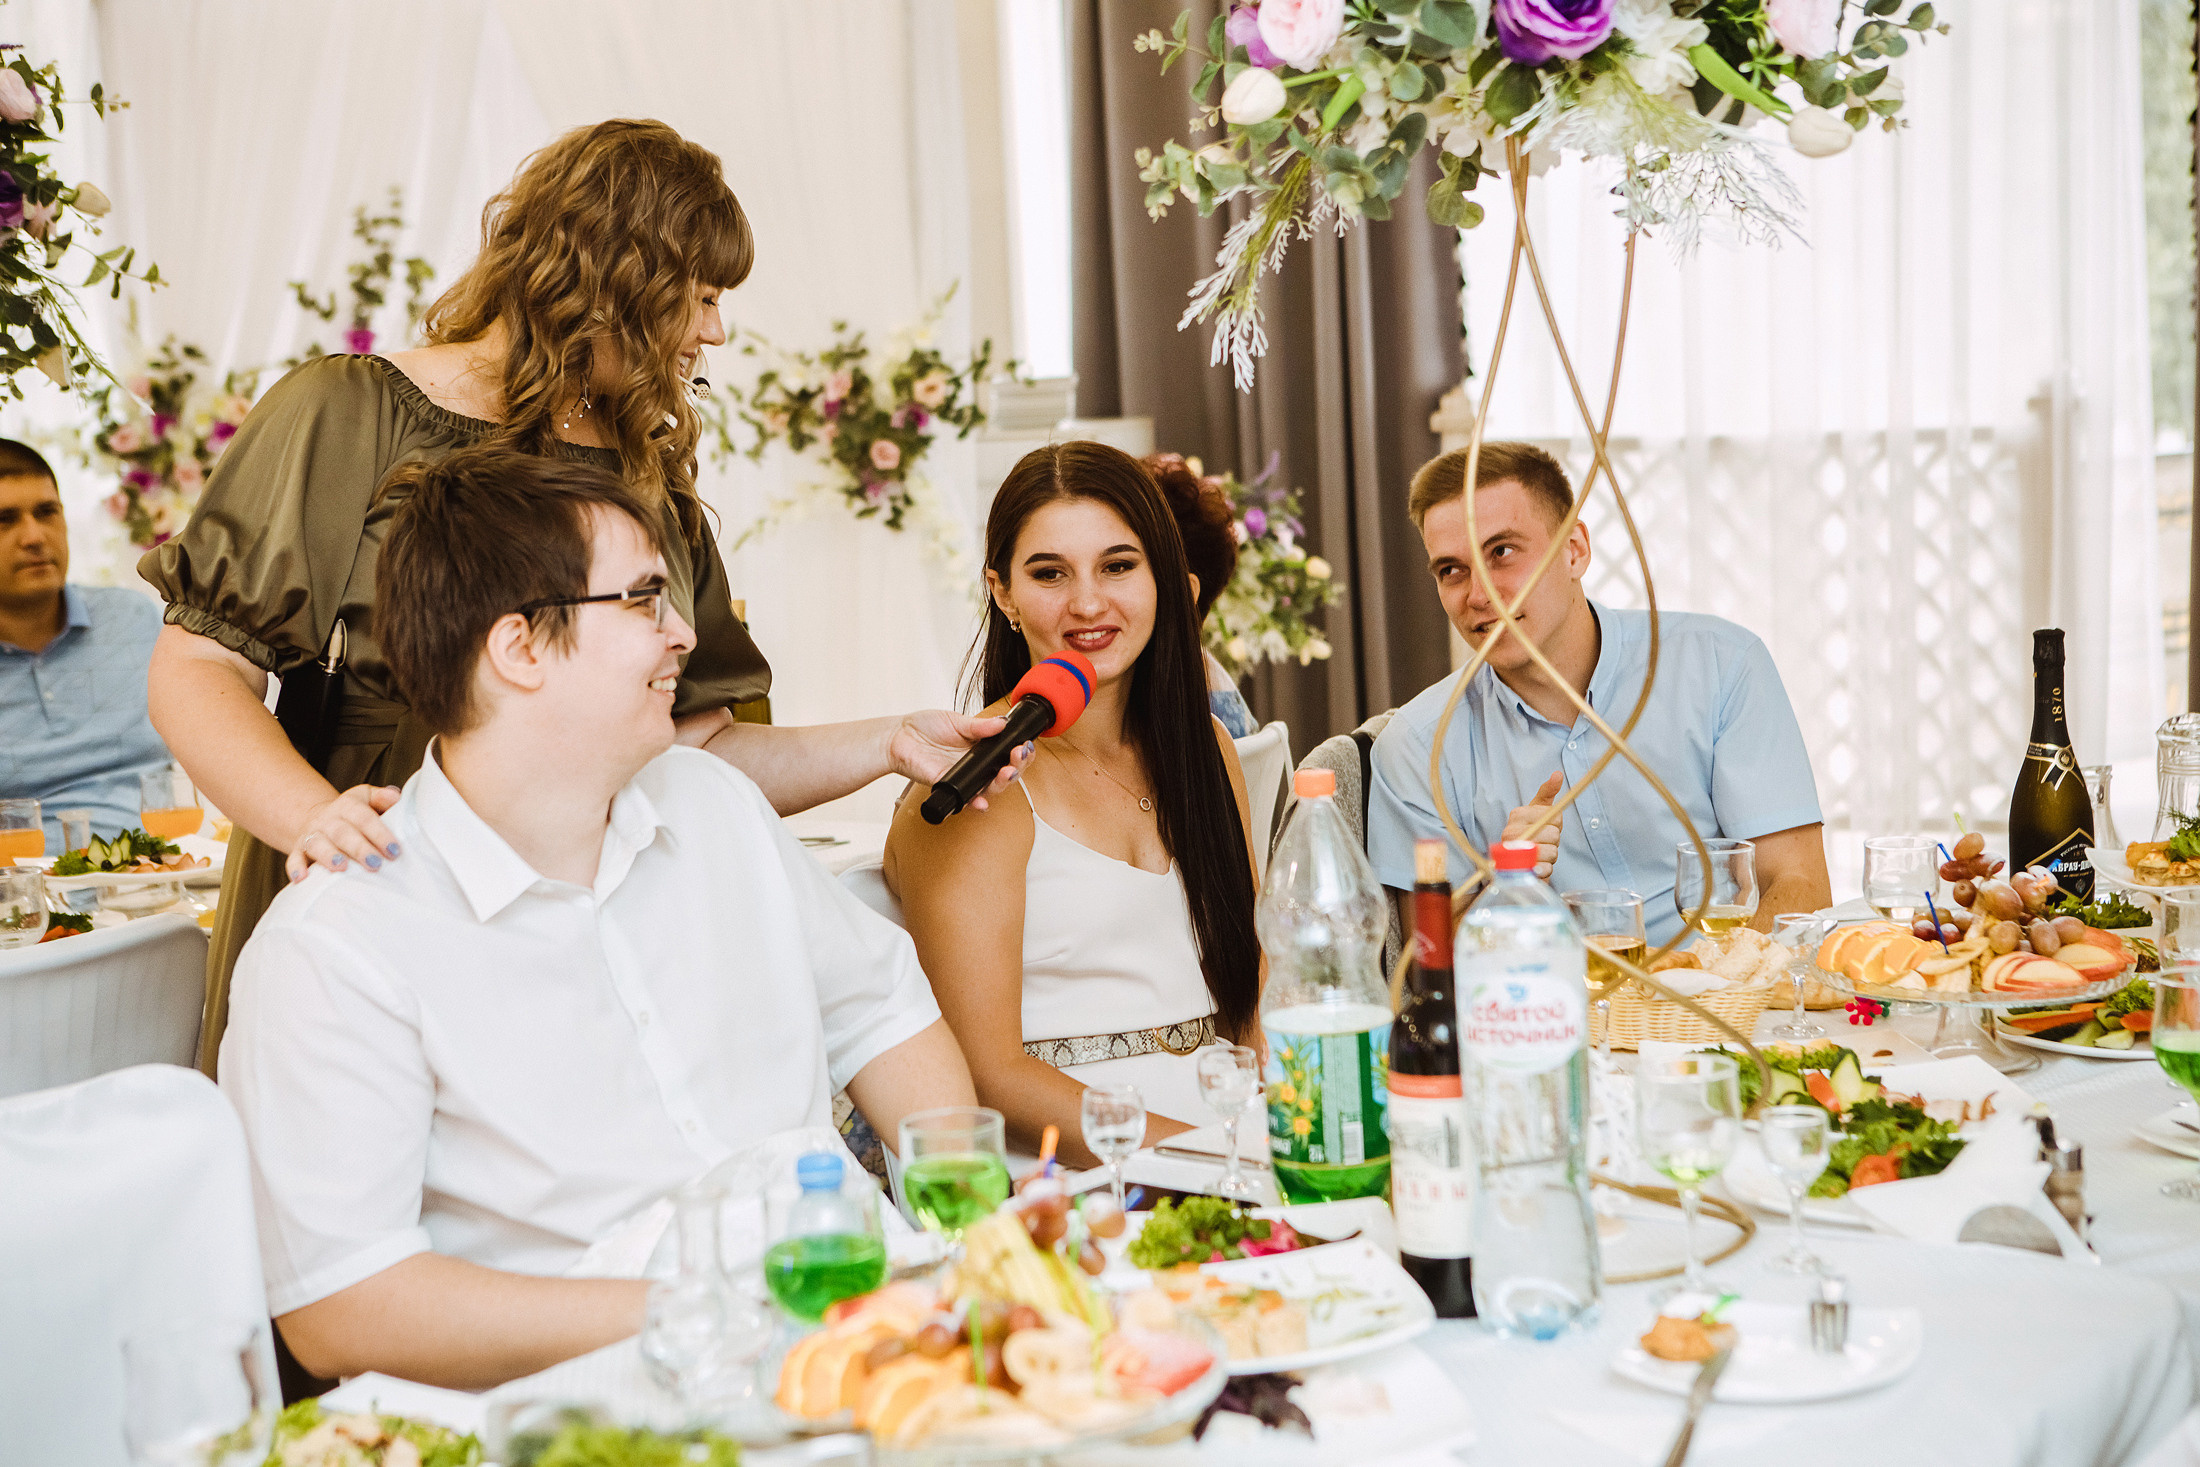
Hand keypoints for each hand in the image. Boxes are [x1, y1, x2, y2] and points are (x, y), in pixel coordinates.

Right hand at [287, 784, 402, 882]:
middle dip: (359, 848)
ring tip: (341, 867)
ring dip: (328, 856)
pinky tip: (301, 879)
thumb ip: (381, 798)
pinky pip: (294, 858)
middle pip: (342, 833)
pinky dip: (296, 868)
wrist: (319, 817)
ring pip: (317, 844)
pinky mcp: (298, 849)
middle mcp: (327, 819)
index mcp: (347, 806)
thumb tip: (396, 796)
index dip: (379, 833)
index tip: (394, 850)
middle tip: (375, 863)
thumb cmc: (353, 813)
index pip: (363, 817)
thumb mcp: (366, 798)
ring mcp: (311, 834)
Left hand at [888, 710, 1031, 810]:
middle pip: (1006, 773)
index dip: (1021, 752)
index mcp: (982, 748)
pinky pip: (966, 800)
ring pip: (991, 788)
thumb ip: (979, 726)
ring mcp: (964, 778)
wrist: (899, 736)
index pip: (1008, 754)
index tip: (1025, 744)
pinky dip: (976, 803)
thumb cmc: (925, 727)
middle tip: (1020, 755)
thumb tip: (1002, 723)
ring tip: (1008, 772)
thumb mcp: (955, 721)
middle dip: (1019, 766)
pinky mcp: (949, 787)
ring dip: (1004, 783)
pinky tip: (982, 802)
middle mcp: (976, 766)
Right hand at [1501, 770, 1564, 878]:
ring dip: (1550, 856)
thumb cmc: (1530, 832)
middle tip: (1542, 842)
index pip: (1555, 816)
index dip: (1557, 823)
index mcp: (1517, 815)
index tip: (1546, 825)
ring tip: (1538, 854)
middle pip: (1554, 835)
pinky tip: (1536, 866)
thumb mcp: (1537, 810)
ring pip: (1552, 852)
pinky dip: (1546, 869)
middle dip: (1554, 841)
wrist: (1515, 863)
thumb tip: (1558, 774)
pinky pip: (1546, 869)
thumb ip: (1547, 792)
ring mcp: (1513, 853)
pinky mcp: (1518, 872)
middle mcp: (1511, 832)